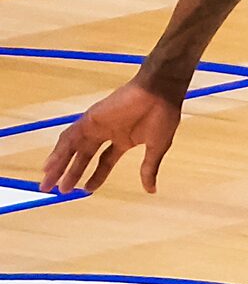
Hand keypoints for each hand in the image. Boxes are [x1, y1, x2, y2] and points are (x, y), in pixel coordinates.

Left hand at [39, 80, 185, 195]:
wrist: (159, 92)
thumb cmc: (163, 115)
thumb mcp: (157, 148)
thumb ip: (149, 168)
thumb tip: (151, 190)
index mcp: (123, 140)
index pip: (103, 162)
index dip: (95, 177)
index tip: (86, 190)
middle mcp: (105, 133)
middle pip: (82, 157)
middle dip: (70, 174)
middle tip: (59, 191)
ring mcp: (96, 126)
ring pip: (72, 148)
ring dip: (59, 165)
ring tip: (48, 183)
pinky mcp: (89, 119)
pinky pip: (69, 136)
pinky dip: (58, 151)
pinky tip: (51, 164)